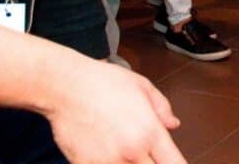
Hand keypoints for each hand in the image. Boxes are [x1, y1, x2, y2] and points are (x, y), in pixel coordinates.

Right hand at [42, 58, 184, 163]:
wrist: (65, 87)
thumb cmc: (103, 82)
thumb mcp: (143, 86)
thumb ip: (162, 108)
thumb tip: (173, 124)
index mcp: (150, 133)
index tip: (173, 161)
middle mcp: (131, 152)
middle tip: (147, 154)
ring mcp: (107, 163)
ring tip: (124, 150)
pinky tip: (107, 153)